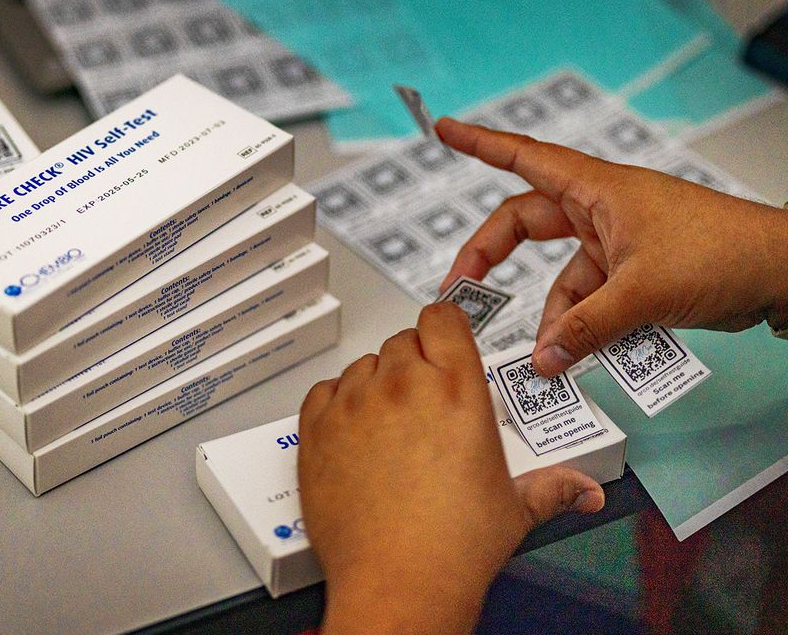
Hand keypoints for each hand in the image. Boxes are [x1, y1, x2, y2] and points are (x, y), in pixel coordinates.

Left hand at [299, 303, 604, 634]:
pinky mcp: (318, 427)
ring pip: (363, 364)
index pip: (443, 318)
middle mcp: (405, 385)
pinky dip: (336, 403)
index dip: (444, 327)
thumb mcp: (515, 510)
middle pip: (402, 341)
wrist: (397, 583)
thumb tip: (583, 489)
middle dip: (415, 362)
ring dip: (376, 383)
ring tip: (390, 425)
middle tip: (424, 402)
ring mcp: (356, 403)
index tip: (445, 341)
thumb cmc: (452, 549)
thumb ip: (551, 487)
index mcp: (458, 390)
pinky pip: (322, 391)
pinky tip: (354, 431)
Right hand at [436, 118, 787, 376]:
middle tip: (461, 286)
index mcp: (598, 190)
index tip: (444, 129)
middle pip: (526, 223)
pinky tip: (576, 357)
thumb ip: (586, 329)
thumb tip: (544, 360)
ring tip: (544, 355)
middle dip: (490, 255)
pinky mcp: (634, 274)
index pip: (525, 157)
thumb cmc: (721, 253)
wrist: (782, 274)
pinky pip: (590, 299)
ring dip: (550, 313)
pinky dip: (580, 327)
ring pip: (561, 275)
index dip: (480, 143)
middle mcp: (601, 211)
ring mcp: (617, 243)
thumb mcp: (643, 293)